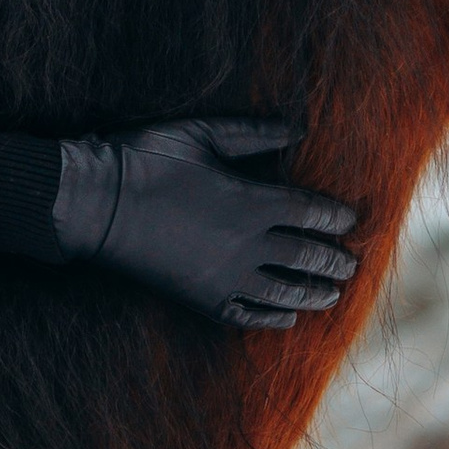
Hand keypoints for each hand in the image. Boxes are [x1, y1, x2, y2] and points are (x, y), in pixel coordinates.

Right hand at [52, 116, 360, 329]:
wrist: (97, 205)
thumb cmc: (147, 159)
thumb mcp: (202, 133)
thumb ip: (254, 133)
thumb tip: (298, 129)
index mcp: (252, 202)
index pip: (311, 213)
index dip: (336, 217)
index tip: (350, 219)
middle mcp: (247, 245)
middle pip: (306, 257)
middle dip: (334, 261)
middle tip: (352, 264)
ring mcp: (224, 277)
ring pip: (284, 293)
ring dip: (314, 295)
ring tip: (333, 294)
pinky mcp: (201, 298)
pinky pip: (247, 315)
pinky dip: (272, 319)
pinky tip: (286, 318)